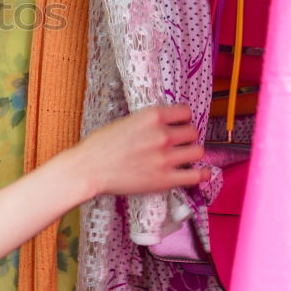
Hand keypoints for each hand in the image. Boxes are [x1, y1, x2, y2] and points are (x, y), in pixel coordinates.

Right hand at [72, 105, 207, 196]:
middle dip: (188, 137)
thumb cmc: (100, 146)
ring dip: (192, 153)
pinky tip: (200, 172)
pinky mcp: (165, 179)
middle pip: (193, 132)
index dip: (184, 118)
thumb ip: (147, 123)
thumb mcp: (125, 122)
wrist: (89, 169)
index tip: (182, 123)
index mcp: (151, 116)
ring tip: (185, 157)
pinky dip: (201, 174)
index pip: (185, 112)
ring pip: (198, 151)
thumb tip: (162, 126)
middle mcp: (162, 134)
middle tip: (181, 142)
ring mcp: (166, 157)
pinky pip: (196, 175)